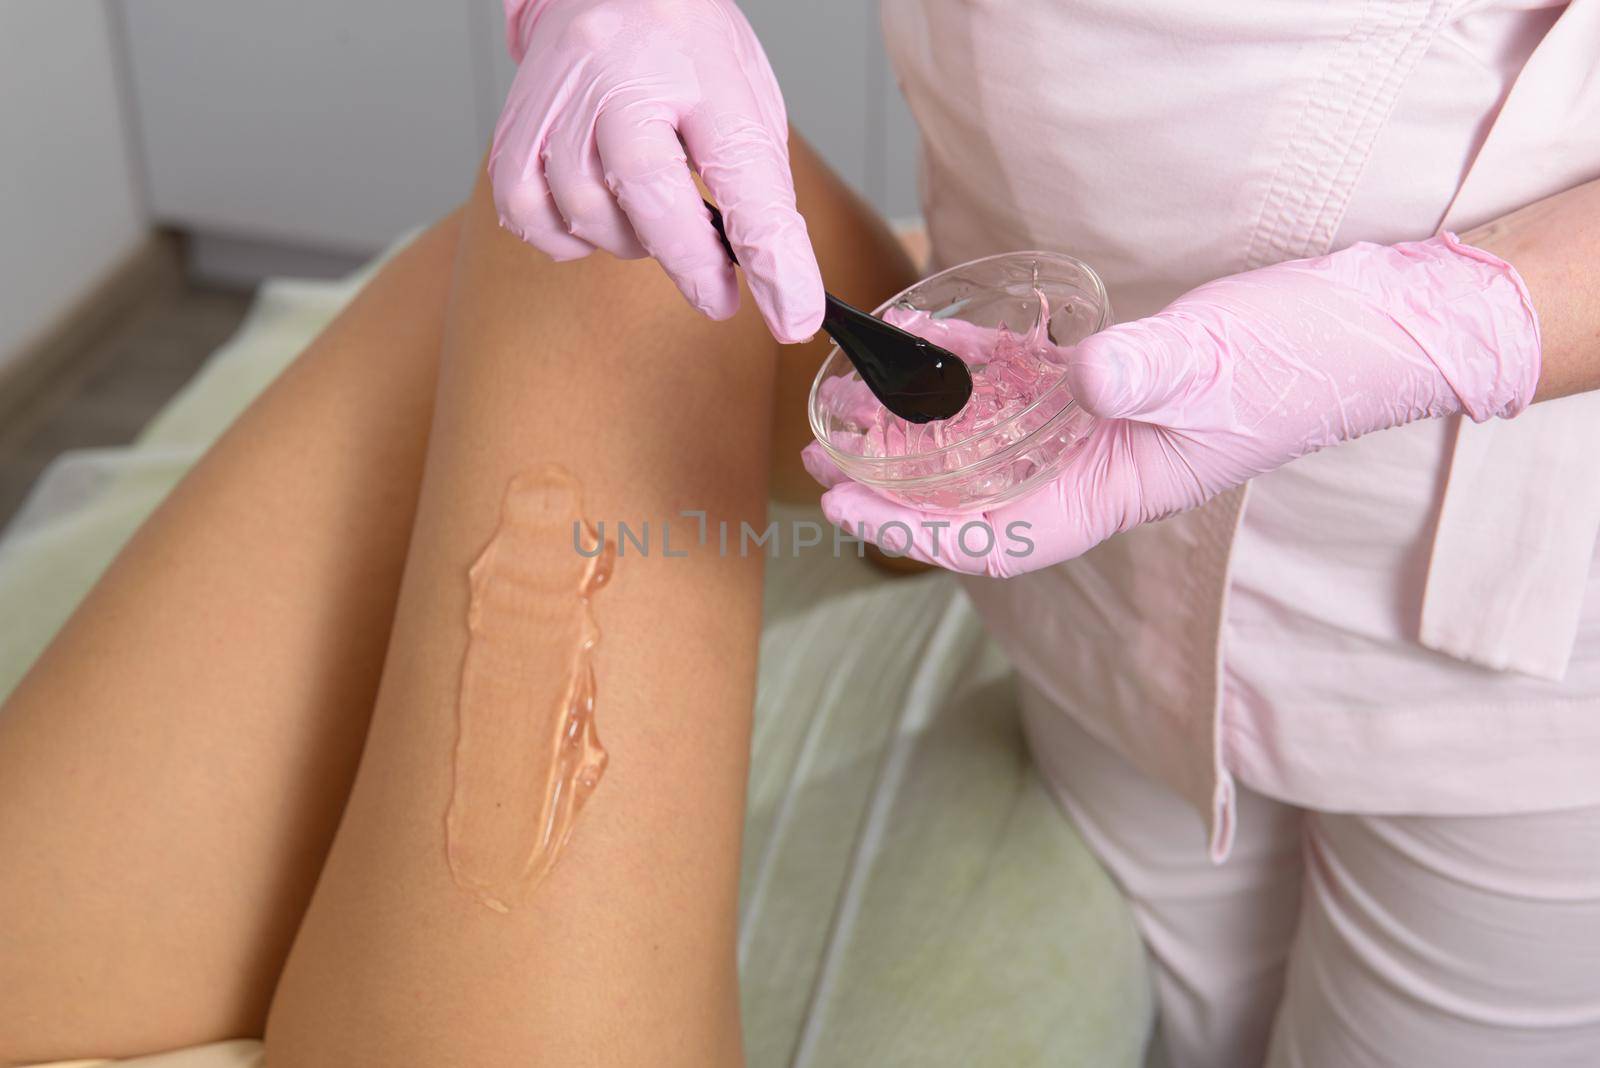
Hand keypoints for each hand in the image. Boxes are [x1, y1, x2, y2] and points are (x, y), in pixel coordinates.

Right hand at [490, 0, 824, 342]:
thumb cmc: (682, 51)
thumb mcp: (743, 106)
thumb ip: (759, 196)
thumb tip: (783, 294)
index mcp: (691, 63)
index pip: (737, 165)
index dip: (766, 251)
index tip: (790, 315)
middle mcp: (614, 74)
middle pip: (646, 190)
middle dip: (689, 260)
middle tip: (714, 286)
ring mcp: (556, 99)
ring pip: (584, 209)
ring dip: (628, 241)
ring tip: (653, 220)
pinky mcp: (515, 128)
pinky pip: (527, 211)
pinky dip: (565, 236)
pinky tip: (599, 218)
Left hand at [810, 234, 1540, 575]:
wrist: (1370, 324)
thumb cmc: (1307, 360)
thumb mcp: (1222, 366)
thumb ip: (1153, 375)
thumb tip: (1088, 378)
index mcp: (1116, 492)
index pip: (997, 534)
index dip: (917, 530)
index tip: (847, 508)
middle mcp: (1097, 466)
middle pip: (975, 494)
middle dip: (898, 484)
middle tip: (823, 456)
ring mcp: (1100, 422)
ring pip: (992, 440)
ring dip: (921, 429)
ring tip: (850, 408)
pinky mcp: (1108, 375)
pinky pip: (1023, 380)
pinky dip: (971, 366)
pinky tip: (924, 346)